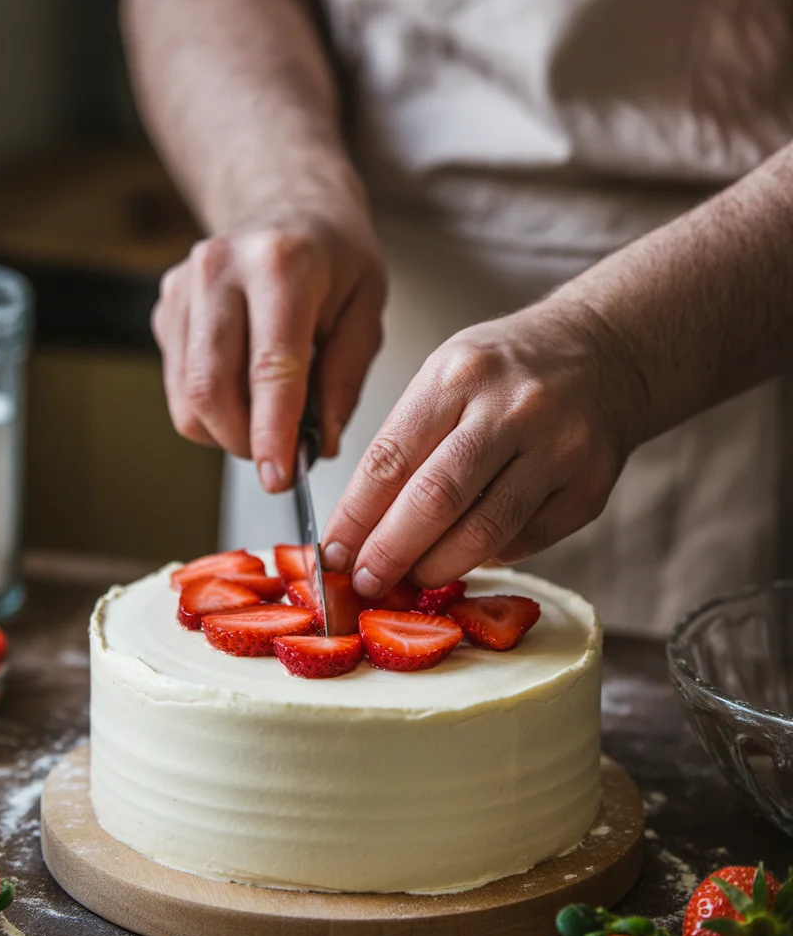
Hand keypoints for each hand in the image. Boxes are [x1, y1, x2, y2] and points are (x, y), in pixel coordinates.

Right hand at [152, 213, 386, 491]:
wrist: (283, 202)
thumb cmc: (333, 257)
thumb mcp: (367, 308)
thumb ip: (346, 378)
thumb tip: (319, 444)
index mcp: (281, 264)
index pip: (269, 367)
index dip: (272, 432)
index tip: (280, 478)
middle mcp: (219, 269)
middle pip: (211, 387)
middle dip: (245, 442)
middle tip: (281, 457)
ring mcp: (183, 287)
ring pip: (188, 397)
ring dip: (227, 432)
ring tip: (268, 421)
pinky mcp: (165, 308)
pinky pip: (179, 387)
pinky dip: (212, 410)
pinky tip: (244, 390)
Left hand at [322, 300, 647, 597]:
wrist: (604, 353)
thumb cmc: (507, 371)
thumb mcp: (446, 376)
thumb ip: (406, 443)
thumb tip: (359, 528)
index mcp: (458, 375)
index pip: (390, 460)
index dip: (354, 518)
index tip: (331, 555)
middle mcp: (512, 410)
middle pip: (434, 501)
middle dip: (389, 553)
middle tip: (364, 583)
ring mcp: (558, 451)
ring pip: (483, 533)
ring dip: (435, 568)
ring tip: (409, 579)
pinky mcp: (589, 489)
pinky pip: (524, 542)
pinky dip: (487, 557)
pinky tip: (466, 554)